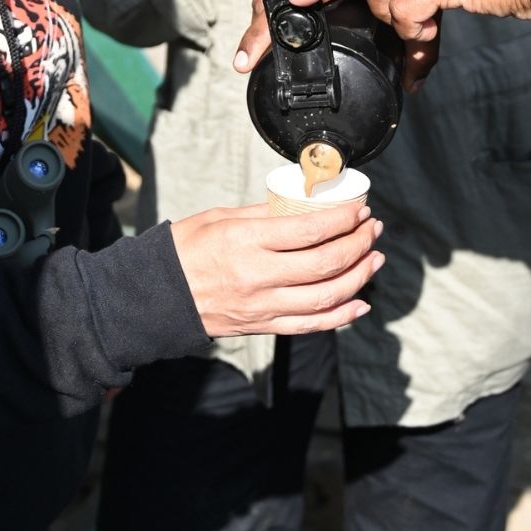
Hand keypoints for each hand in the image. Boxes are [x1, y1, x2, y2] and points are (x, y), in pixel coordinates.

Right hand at [170, 202, 384, 337]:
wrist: (156, 296)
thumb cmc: (185, 250)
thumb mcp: (221, 217)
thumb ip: (264, 212)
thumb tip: (302, 204)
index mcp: (247, 240)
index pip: (310, 230)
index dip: (343, 219)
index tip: (360, 208)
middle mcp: (258, 275)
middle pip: (325, 263)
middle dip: (358, 243)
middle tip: (372, 228)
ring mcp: (263, 305)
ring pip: (325, 296)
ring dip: (358, 277)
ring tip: (374, 258)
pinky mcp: (263, 326)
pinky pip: (310, 325)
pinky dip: (341, 316)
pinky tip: (361, 303)